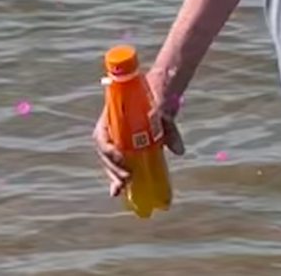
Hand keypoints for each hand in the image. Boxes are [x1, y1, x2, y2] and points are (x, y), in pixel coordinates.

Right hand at [92, 70, 185, 197]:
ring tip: (121, 189)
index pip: (102, 136)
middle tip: (126, 181)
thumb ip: (169, 128)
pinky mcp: (126, 147)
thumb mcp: (163, 109)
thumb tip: (178, 151)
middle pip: (105, 153)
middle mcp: (110, 128)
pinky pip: (120, 162)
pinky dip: (119, 176)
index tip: (122, 159)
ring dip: (114, 176)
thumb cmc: (156, 98)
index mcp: (112, 115)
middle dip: (113, 169)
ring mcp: (117, 138)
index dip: (110, 151)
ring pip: (110, 160)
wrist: (159, 90)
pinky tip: (121, 190)